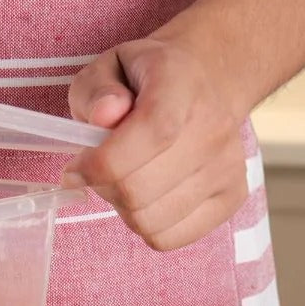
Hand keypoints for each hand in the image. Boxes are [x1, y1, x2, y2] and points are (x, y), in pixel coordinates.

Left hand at [62, 36, 248, 250]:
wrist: (207, 82)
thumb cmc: (145, 80)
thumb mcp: (107, 67)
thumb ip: (95, 89)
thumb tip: (103, 115)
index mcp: (182, 86)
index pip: (151, 134)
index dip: (102, 162)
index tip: (74, 168)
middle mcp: (214, 127)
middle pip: (140, 190)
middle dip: (102, 186)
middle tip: (96, 170)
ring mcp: (228, 167)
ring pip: (150, 221)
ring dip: (121, 207)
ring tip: (123, 179)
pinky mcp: (230, 197)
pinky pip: (170, 237)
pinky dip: (144, 225)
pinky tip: (144, 196)